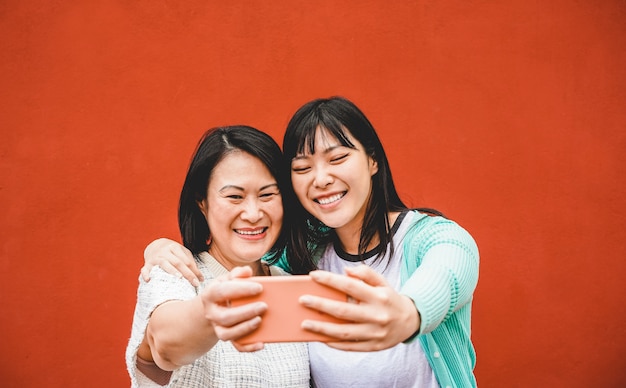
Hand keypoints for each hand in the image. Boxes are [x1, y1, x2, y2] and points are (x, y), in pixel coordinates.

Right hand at [141, 238, 203, 285]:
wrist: (155, 245)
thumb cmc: (172, 252)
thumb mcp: (182, 253)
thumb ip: (191, 263)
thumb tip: (200, 278)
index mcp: (175, 248)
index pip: (186, 260)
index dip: (194, 270)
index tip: (200, 280)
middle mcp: (165, 251)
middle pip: (177, 262)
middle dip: (187, 273)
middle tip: (194, 283)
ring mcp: (156, 257)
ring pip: (164, 264)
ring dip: (171, 271)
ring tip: (179, 278)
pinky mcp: (147, 264)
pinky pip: (145, 269)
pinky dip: (146, 274)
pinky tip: (148, 280)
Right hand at [200, 266, 267, 351]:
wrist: (214, 306)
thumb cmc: (224, 290)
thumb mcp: (228, 278)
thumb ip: (237, 273)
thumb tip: (247, 271)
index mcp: (210, 294)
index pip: (223, 292)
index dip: (241, 290)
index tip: (259, 287)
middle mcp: (211, 313)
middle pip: (226, 316)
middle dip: (246, 312)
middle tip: (264, 306)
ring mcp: (217, 327)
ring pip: (227, 334)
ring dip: (245, 328)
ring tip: (260, 320)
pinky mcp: (227, 336)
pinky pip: (236, 346)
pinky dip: (249, 347)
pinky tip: (262, 343)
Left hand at [299, 265, 419, 351]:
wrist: (411, 321)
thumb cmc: (389, 299)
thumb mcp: (382, 282)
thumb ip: (366, 273)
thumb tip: (345, 271)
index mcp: (378, 296)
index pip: (350, 286)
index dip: (331, 280)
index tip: (313, 275)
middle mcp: (377, 315)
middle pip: (344, 311)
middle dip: (321, 305)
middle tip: (302, 300)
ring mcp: (375, 333)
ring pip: (344, 332)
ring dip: (322, 329)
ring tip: (305, 324)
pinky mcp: (373, 346)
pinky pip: (350, 347)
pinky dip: (334, 343)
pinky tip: (320, 338)